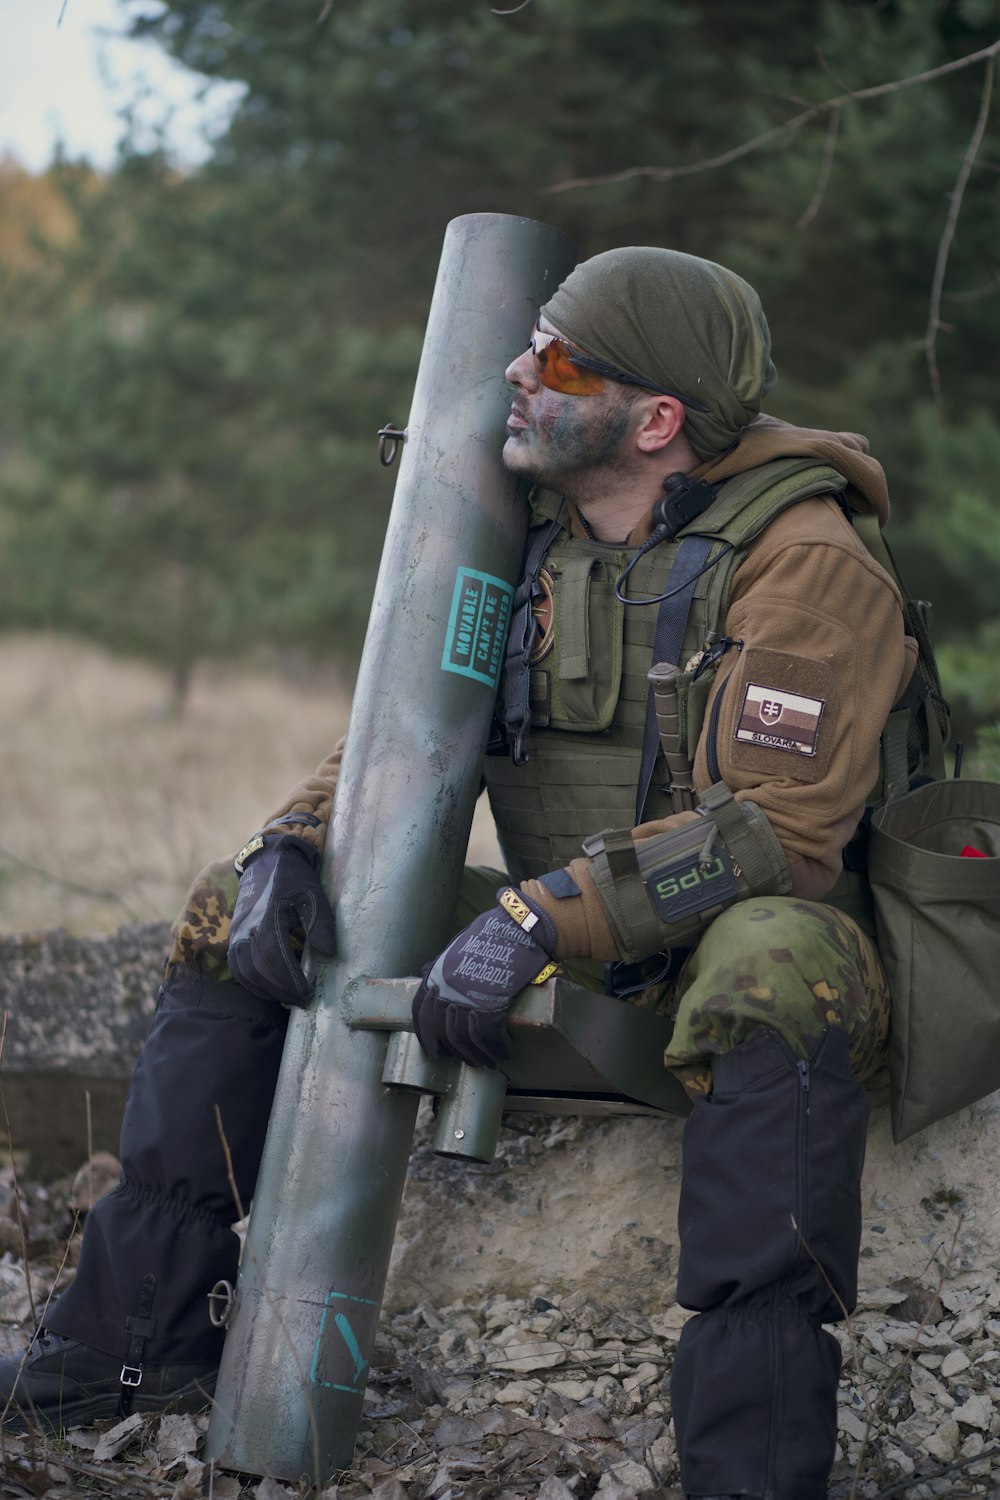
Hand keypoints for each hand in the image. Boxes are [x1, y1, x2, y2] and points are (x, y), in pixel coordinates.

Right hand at [227, 835, 336, 1004]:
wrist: (266, 862)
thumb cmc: (294, 879)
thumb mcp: (313, 896)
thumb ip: (321, 924)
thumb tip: (329, 954)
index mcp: (267, 915)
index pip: (272, 954)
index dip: (288, 977)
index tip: (307, 991)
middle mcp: (247, 927)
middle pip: (257, 969)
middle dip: (280, 989)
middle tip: (302, 1001)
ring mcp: (237, 933)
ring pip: (244, 972)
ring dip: (266, 989)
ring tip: (288, 999)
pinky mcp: (234, 937)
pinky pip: (238, 968)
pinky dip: (252, 984)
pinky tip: (270, 990)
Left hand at [411, 888, 557, 1068]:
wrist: (519, 927)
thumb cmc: (493, 932)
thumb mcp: (459, 943)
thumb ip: (444, 962)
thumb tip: (427, 971)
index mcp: (437, 974)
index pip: (422, 1012)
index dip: (425, 1035)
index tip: (433, 1052)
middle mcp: (447, 988)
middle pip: (446, 1030)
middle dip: (458, 1050)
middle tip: (470, 1061)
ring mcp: (467, 997)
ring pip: (467, 1038)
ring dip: (479, 1054)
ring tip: (490, 1062)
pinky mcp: (491, 1004)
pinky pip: (490, 1036)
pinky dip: (498, 1048)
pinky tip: (505, 1052)